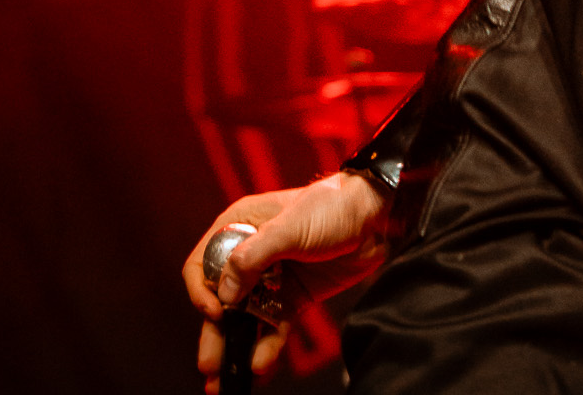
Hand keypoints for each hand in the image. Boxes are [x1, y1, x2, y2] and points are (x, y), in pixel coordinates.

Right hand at [183, 172, 393, 391]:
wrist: (378, 217)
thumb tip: (225, 293)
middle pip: (221, 299)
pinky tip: (260, 368)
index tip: (217, 312)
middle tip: (209, 366)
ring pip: (245, 320)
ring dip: (235, 349)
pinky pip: (272, 329)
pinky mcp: (292, 298)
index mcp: (241, 225)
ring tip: (224, 383)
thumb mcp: (291, 225)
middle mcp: (251, 254)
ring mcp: (271, 279)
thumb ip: (254, 256)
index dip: (204, 290)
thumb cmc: (333, 206)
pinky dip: (265, 349)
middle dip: (214, 333)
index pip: (205, 264)